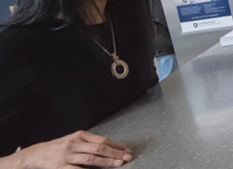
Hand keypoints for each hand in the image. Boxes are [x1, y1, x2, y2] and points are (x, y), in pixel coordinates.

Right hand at [9, 130, 131, 168]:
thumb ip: (90, 143)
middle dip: (115, 153)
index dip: (116, 146)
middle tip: (127, 157)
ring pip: (91, 158)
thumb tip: (112, 147)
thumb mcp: (74, 140)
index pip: (102, 140)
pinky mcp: (62, 167)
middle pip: (99, 148)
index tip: (126, 151)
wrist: (37, 154)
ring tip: (118, 163)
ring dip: (107, 162)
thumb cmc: (60, 147)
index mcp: (80, 135)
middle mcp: (74, 144)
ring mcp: (68, 156)